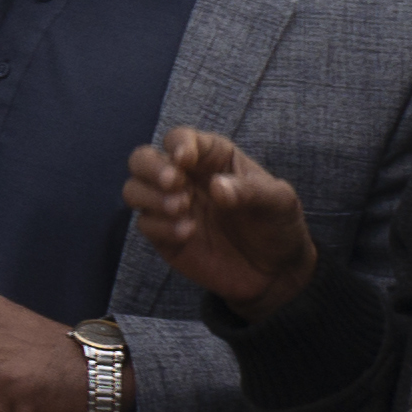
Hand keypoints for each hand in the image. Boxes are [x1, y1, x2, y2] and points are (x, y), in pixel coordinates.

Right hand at [128, 129, 318, 323]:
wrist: (275, 272)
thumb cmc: (278, 226)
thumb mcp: (278, 202)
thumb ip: (249, 191)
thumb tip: (216, 187)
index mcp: (212, 158)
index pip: (181, 139)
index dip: (178, 145)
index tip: (184, 160)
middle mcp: (185, 178)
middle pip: (142, 159)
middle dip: (151, 168)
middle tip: (174, 183)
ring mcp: (171, 207)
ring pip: (134, 189)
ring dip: (151, 197)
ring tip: (182, 208)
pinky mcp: (164, 236)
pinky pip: (144, 224)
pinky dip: (161, 227)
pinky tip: (188, 233)